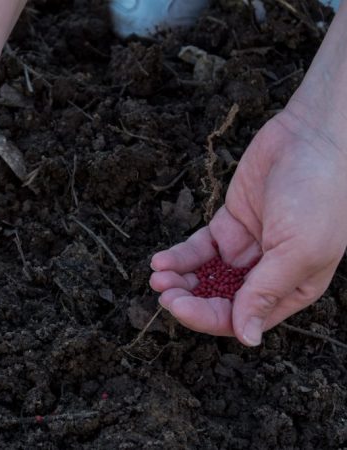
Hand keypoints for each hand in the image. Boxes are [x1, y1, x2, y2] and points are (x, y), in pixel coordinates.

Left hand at [149, 108, 346, 345]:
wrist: (312, 137)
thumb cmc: (319, 195)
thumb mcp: (299, 251)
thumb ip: (267, 292)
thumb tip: (247, 338)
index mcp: (291, 289)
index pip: (242, 318)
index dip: (207, 317)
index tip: (178, 307)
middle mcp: (266, 273)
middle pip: (219, 300)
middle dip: (189, 300)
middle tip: (163, 292)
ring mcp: (245, 249)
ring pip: (204, 277)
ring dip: (179, 280)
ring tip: (158, 276)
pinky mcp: (228, 225)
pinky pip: (198, 249)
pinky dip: (179, 256)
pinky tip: (161, 260)